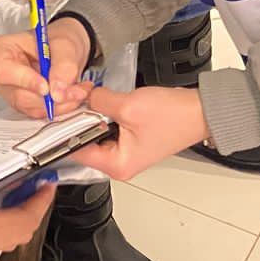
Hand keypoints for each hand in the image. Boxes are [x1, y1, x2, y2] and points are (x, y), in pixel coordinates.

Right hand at [0, 16, 92, 118]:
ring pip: (32, 107)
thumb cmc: (57, 39)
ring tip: (79, 90)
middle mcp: (3, 74)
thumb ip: (63, 65)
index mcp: (0, 50)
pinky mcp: (25, 103)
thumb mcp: (64, 43)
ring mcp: (12, 91)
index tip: (46, 87)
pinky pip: (41, 112)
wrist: (65, 48)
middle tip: (75, 90)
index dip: (24, 81)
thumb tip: (57, 91)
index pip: (1, 71)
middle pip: (19, 95)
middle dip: (51, 97)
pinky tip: (72, 95)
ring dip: (59, 104)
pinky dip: (60, 107)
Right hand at [0, 185, 55, 254]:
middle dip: (36, 209)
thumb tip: (19, 178)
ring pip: (15, 236)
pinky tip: (7, 205)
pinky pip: (2, 237)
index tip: (48, 184)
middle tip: (39, 187)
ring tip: (25, 194)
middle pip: (25, 231)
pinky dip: (11, 223)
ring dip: (25, 217)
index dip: (41, 201)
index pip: (27, 218)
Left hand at [70, 85, 209, 180]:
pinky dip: (105, 112)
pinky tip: (103, 98)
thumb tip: (82, 97)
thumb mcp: (128, 106)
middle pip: (84, 141)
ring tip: (91, 95)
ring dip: (93, 113)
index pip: (76, 151)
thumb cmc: (174, 117)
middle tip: (75, 97)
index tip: (57, 111)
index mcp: (117, 165)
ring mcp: (126, 151)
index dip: (65, 129)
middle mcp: (120, 163)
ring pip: (96, 131)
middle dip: (80, 117)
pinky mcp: (131, 138)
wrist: (202, 110)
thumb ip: (98, 101)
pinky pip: (108, 126)